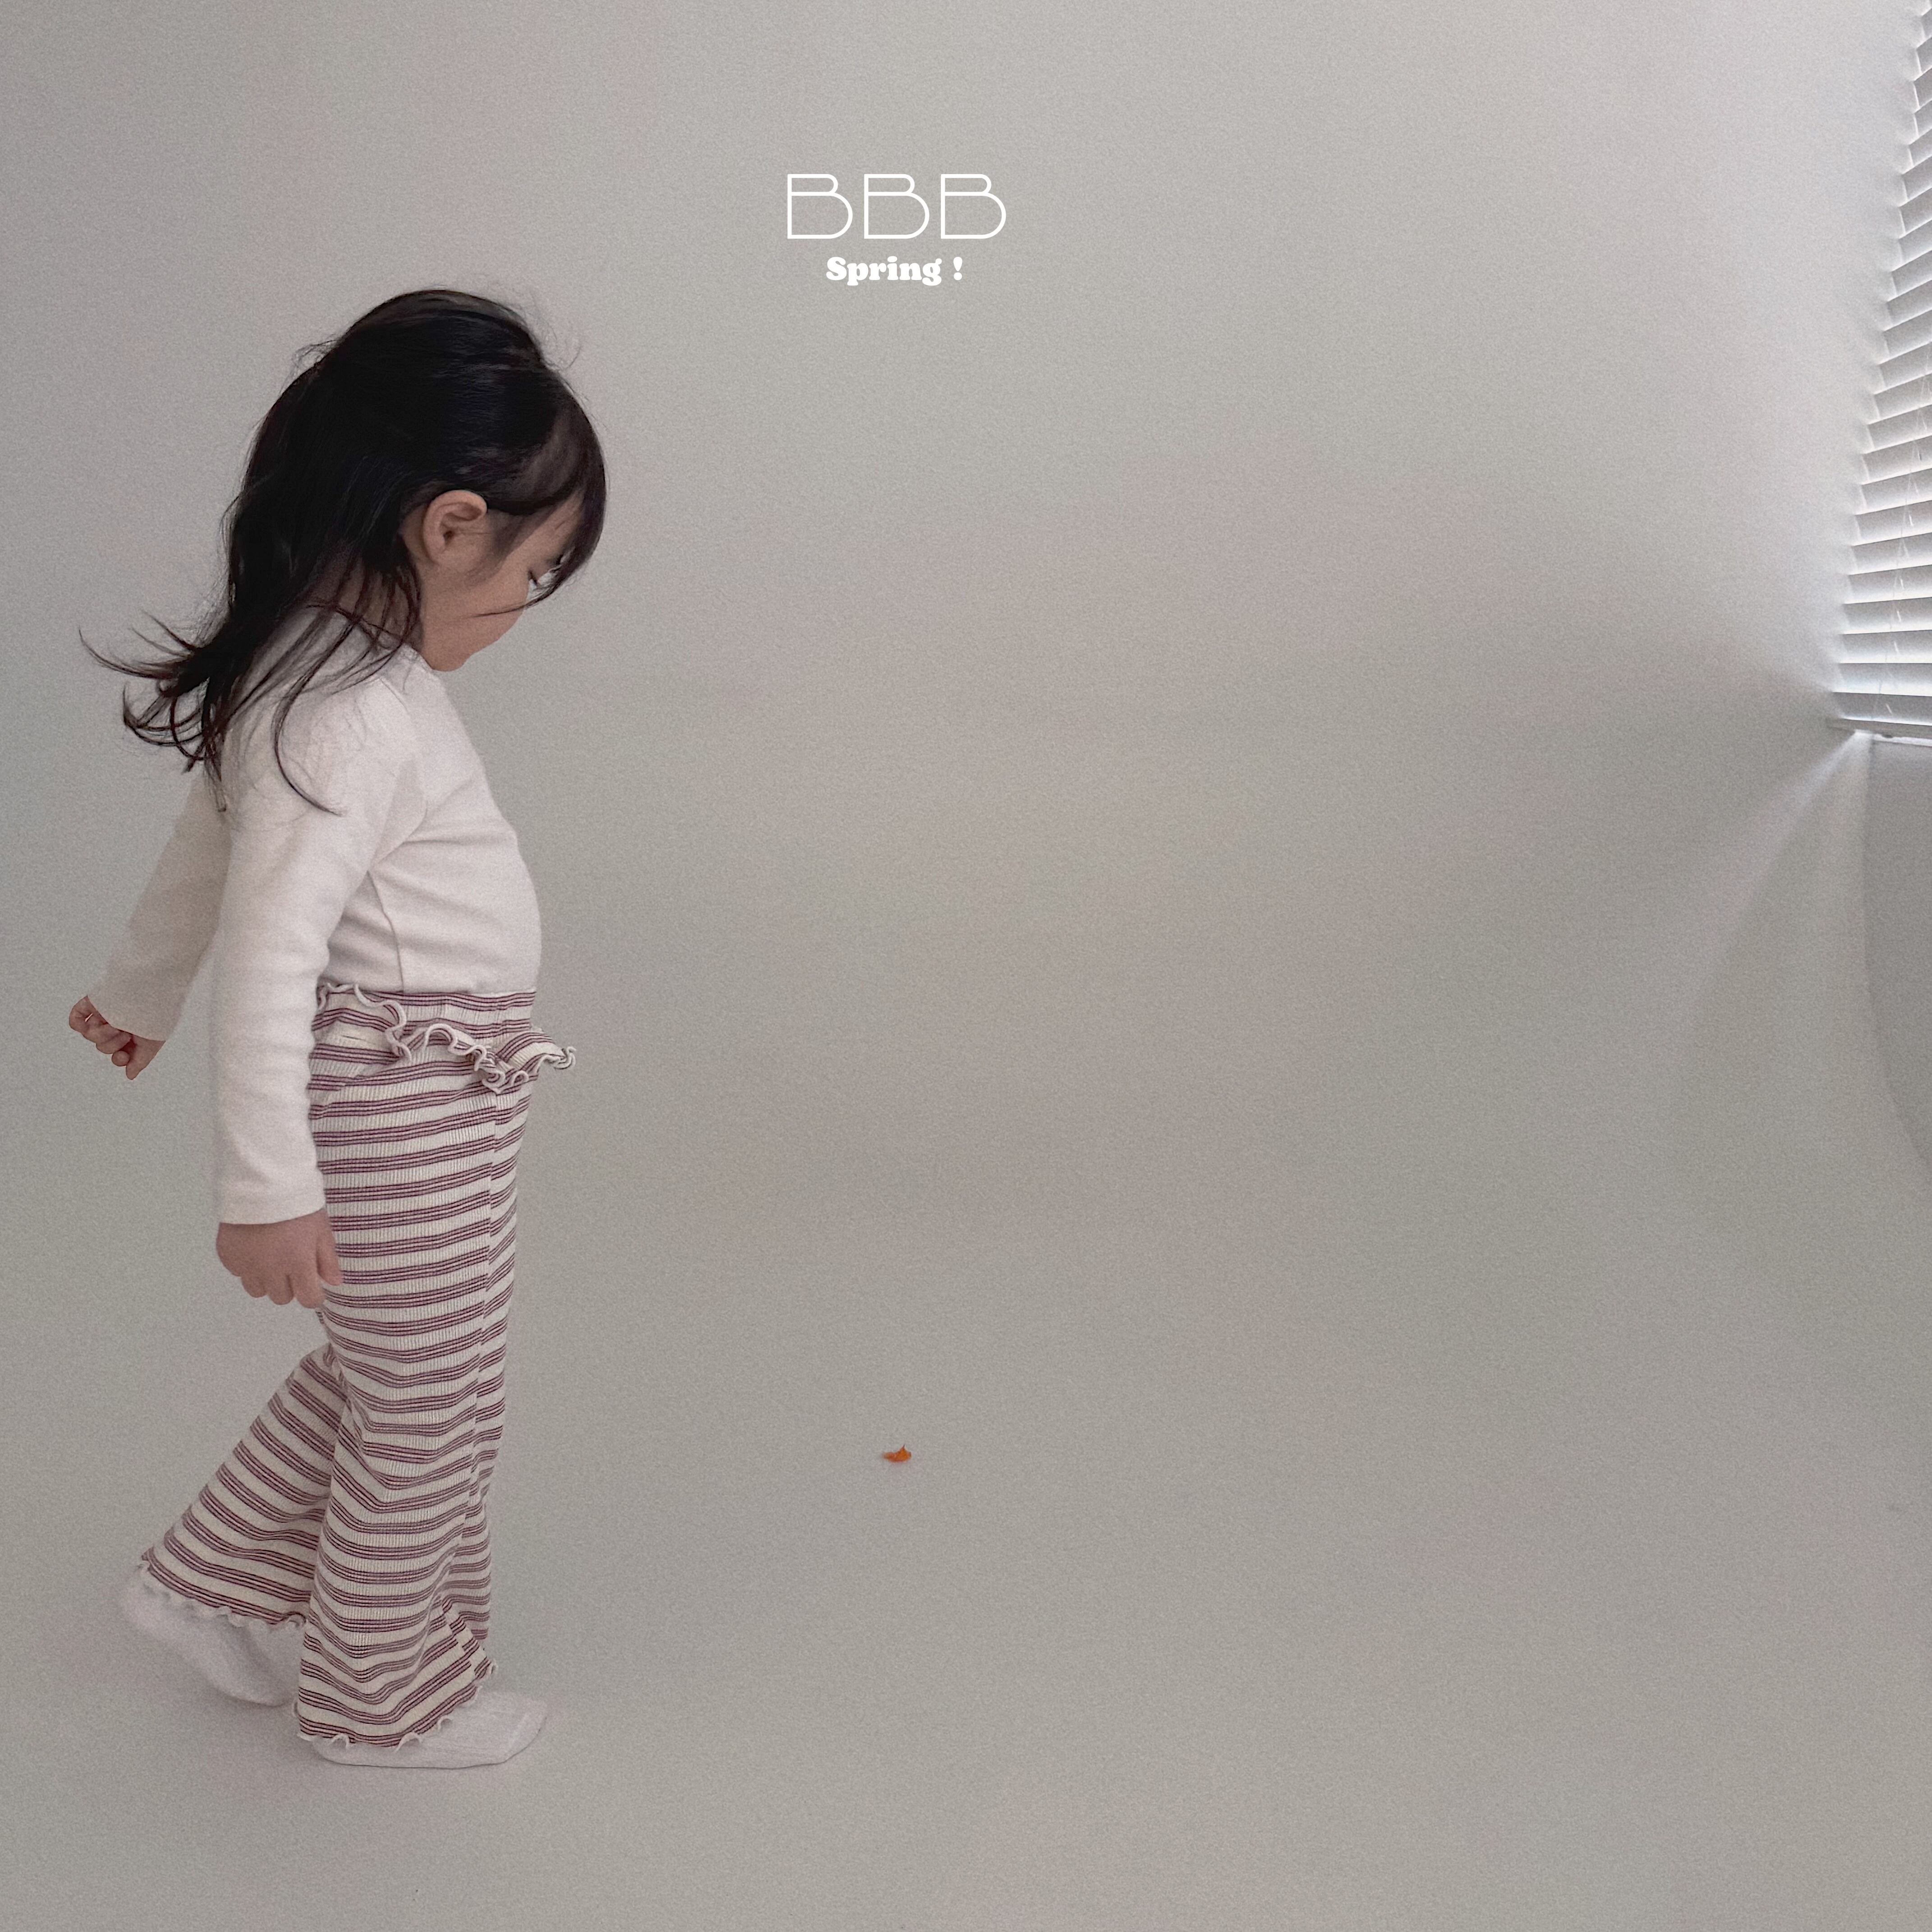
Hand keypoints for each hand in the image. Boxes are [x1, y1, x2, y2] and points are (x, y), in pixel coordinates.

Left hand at [69, 995, 163, 1078]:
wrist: (150, 991)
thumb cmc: (156, 1016)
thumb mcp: (152, 1044)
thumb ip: (140, 1061)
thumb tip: (129, 1075)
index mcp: (132, 1034)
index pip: (118, 1054)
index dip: (119, 1059)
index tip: (124, 1056)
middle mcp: (117, 1024)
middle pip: (103, 1046)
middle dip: (113, 1044)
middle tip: (125, 1034)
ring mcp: (104, 1014)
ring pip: (90, 1035)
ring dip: (101, 1035)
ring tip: (115, 1025)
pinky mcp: (93, 1004)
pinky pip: (76, 1018)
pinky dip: (78, 1024)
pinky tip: (87, 1025)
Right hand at [216, 1210, 344, 1309]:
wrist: (260, 1183)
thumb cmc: (296, 1204)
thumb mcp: (321, 1229)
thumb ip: (328, 1259)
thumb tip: (334, 1282)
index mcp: (298, 1263)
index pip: (308, 1299)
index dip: (313, 1295)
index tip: (313, 1287)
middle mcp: (271, 1270)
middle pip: (281, 1297)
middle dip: (289, 1286)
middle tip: (291, 1264)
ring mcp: (247, 1265)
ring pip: (258, 1290)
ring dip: (266, 1280)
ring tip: (271, 1256)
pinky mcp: (228, 1257)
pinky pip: (239, 1273)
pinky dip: (247, 1266)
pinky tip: (253, 1246)